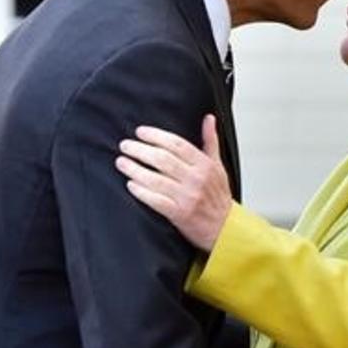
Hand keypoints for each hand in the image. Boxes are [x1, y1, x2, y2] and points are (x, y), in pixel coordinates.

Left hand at [116, 114, 230, 251]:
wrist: (225, 228)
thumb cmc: (218, 197)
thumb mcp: (218, 166)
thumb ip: (211, 141)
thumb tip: (209, 119)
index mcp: (205, 165)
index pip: (177, 144)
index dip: (156, 136)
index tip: (140, 132)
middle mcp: (196, 179)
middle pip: (163, 159)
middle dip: (140, 150)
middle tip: (125, 146)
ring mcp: (187, 197)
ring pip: (155, 179)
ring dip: (134, 169)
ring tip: (121, 162)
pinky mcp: (179, 214)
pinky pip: (155, 200)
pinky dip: (141, 191)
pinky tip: (130, 184)